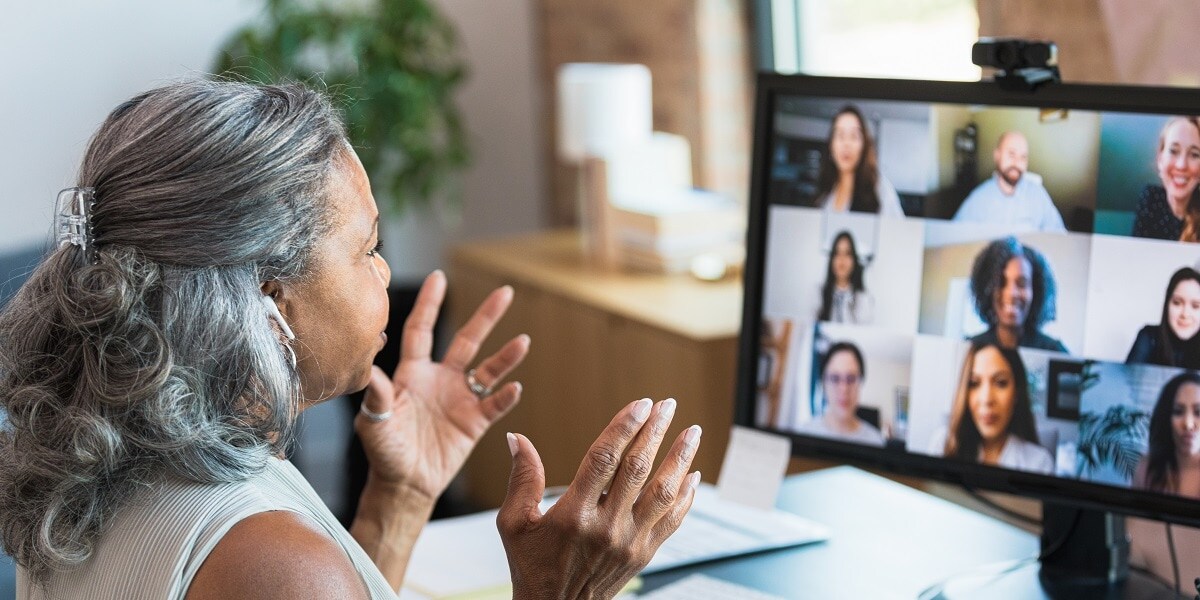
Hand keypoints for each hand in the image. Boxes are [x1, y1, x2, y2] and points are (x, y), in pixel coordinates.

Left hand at [356, 270, 529, 501]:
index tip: (439, 277)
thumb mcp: (373, 421)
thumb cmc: (383, 451)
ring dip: (506, 356)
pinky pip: (494, 404)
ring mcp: (460, 399)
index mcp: (413, 373)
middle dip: (486, 316)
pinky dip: (505, 396)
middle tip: (506, 292)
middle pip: (467, 340)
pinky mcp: (474, 422)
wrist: (404, 484)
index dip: (430, 304)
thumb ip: (376, 394)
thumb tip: (370, 368)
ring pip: (488, 370)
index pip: (422, 330)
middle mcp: (440, 379)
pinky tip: (514, 387)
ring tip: (523, 341)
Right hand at [497, 398, 701, 599]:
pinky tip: (693, 474)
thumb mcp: (514, 524)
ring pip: (663, 492)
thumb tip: (516, 438)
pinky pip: (672, 520)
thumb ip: (521, 478)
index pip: (603, 460)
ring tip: (693, 432)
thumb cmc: (532, 566)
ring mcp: (629, 542)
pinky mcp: (644, 554)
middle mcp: (606, 527)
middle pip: (637, 469)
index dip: (624, 428)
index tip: (641, 404)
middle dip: (655, 432)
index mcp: (573, 515)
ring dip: (680, 459)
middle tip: (668, 405)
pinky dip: (686, 496)